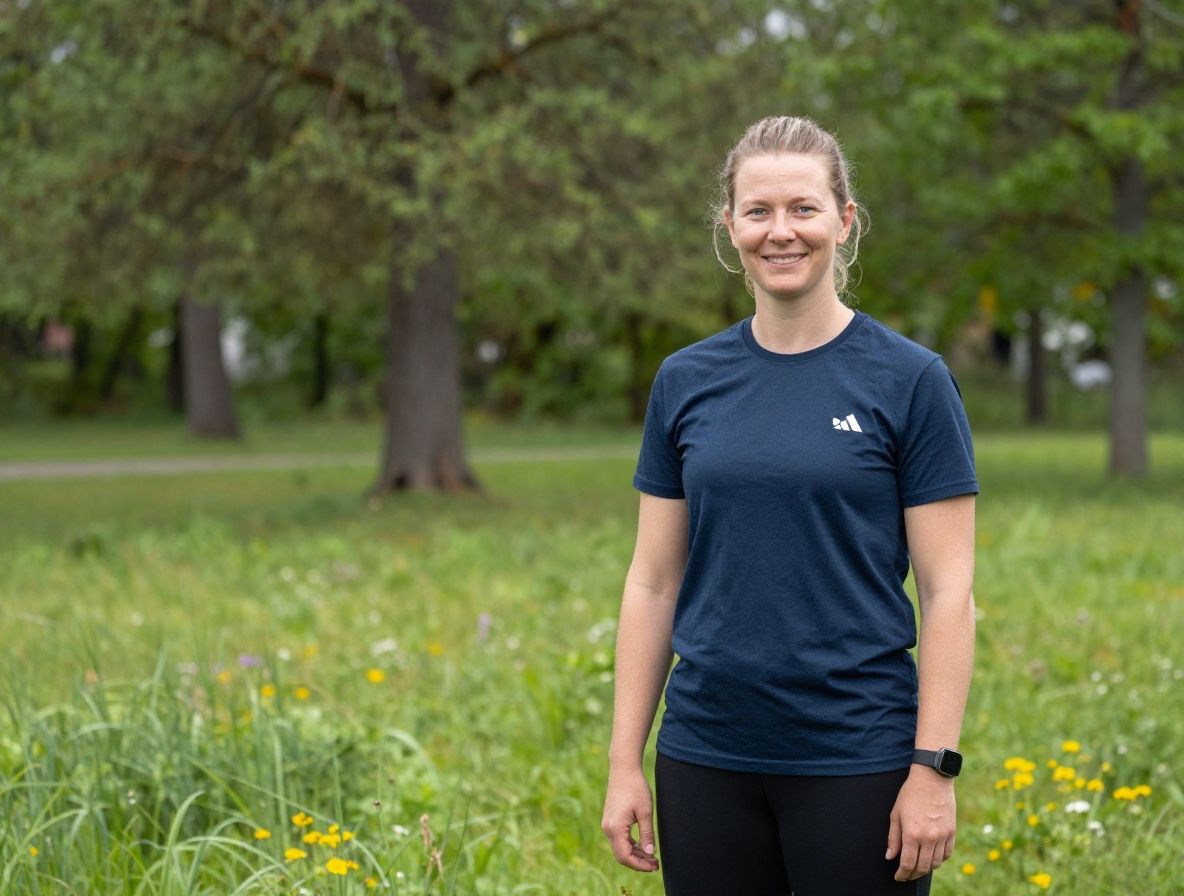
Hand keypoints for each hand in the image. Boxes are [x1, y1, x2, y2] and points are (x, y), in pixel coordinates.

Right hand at [601, 767, 659, 871]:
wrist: (623, 769)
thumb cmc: (636, 788)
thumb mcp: (645, 812)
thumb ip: (647, 834)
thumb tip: (650, 853)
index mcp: (615, 828)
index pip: (625, 856)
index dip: (639, 865)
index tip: (653, 866)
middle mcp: (608, 828)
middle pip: (621, 855)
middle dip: (638, 862)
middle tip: (655, 864)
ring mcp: (608, 824)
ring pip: (620, 848)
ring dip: (635, 854)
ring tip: (652, 857)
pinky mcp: (610, 820)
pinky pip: (619, 839)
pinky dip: (630, 845)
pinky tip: (643, 847)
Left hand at [885, 766, 955, 880]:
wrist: (932, 778)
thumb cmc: (911, 794)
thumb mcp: (896, 813)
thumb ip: (893, 838)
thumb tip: (890, 857)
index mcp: (912, 833)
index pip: (908, 863)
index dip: (902, 874)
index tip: (898, 877)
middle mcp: (929, 838)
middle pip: (922, 867)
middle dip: (913, 875)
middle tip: (907, 875)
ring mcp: (942, 836)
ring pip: (935, 863)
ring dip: (926, 869)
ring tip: (918, 868)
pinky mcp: (952, 832)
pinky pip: (947, 853)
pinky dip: (939, 860)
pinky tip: (932, 858)